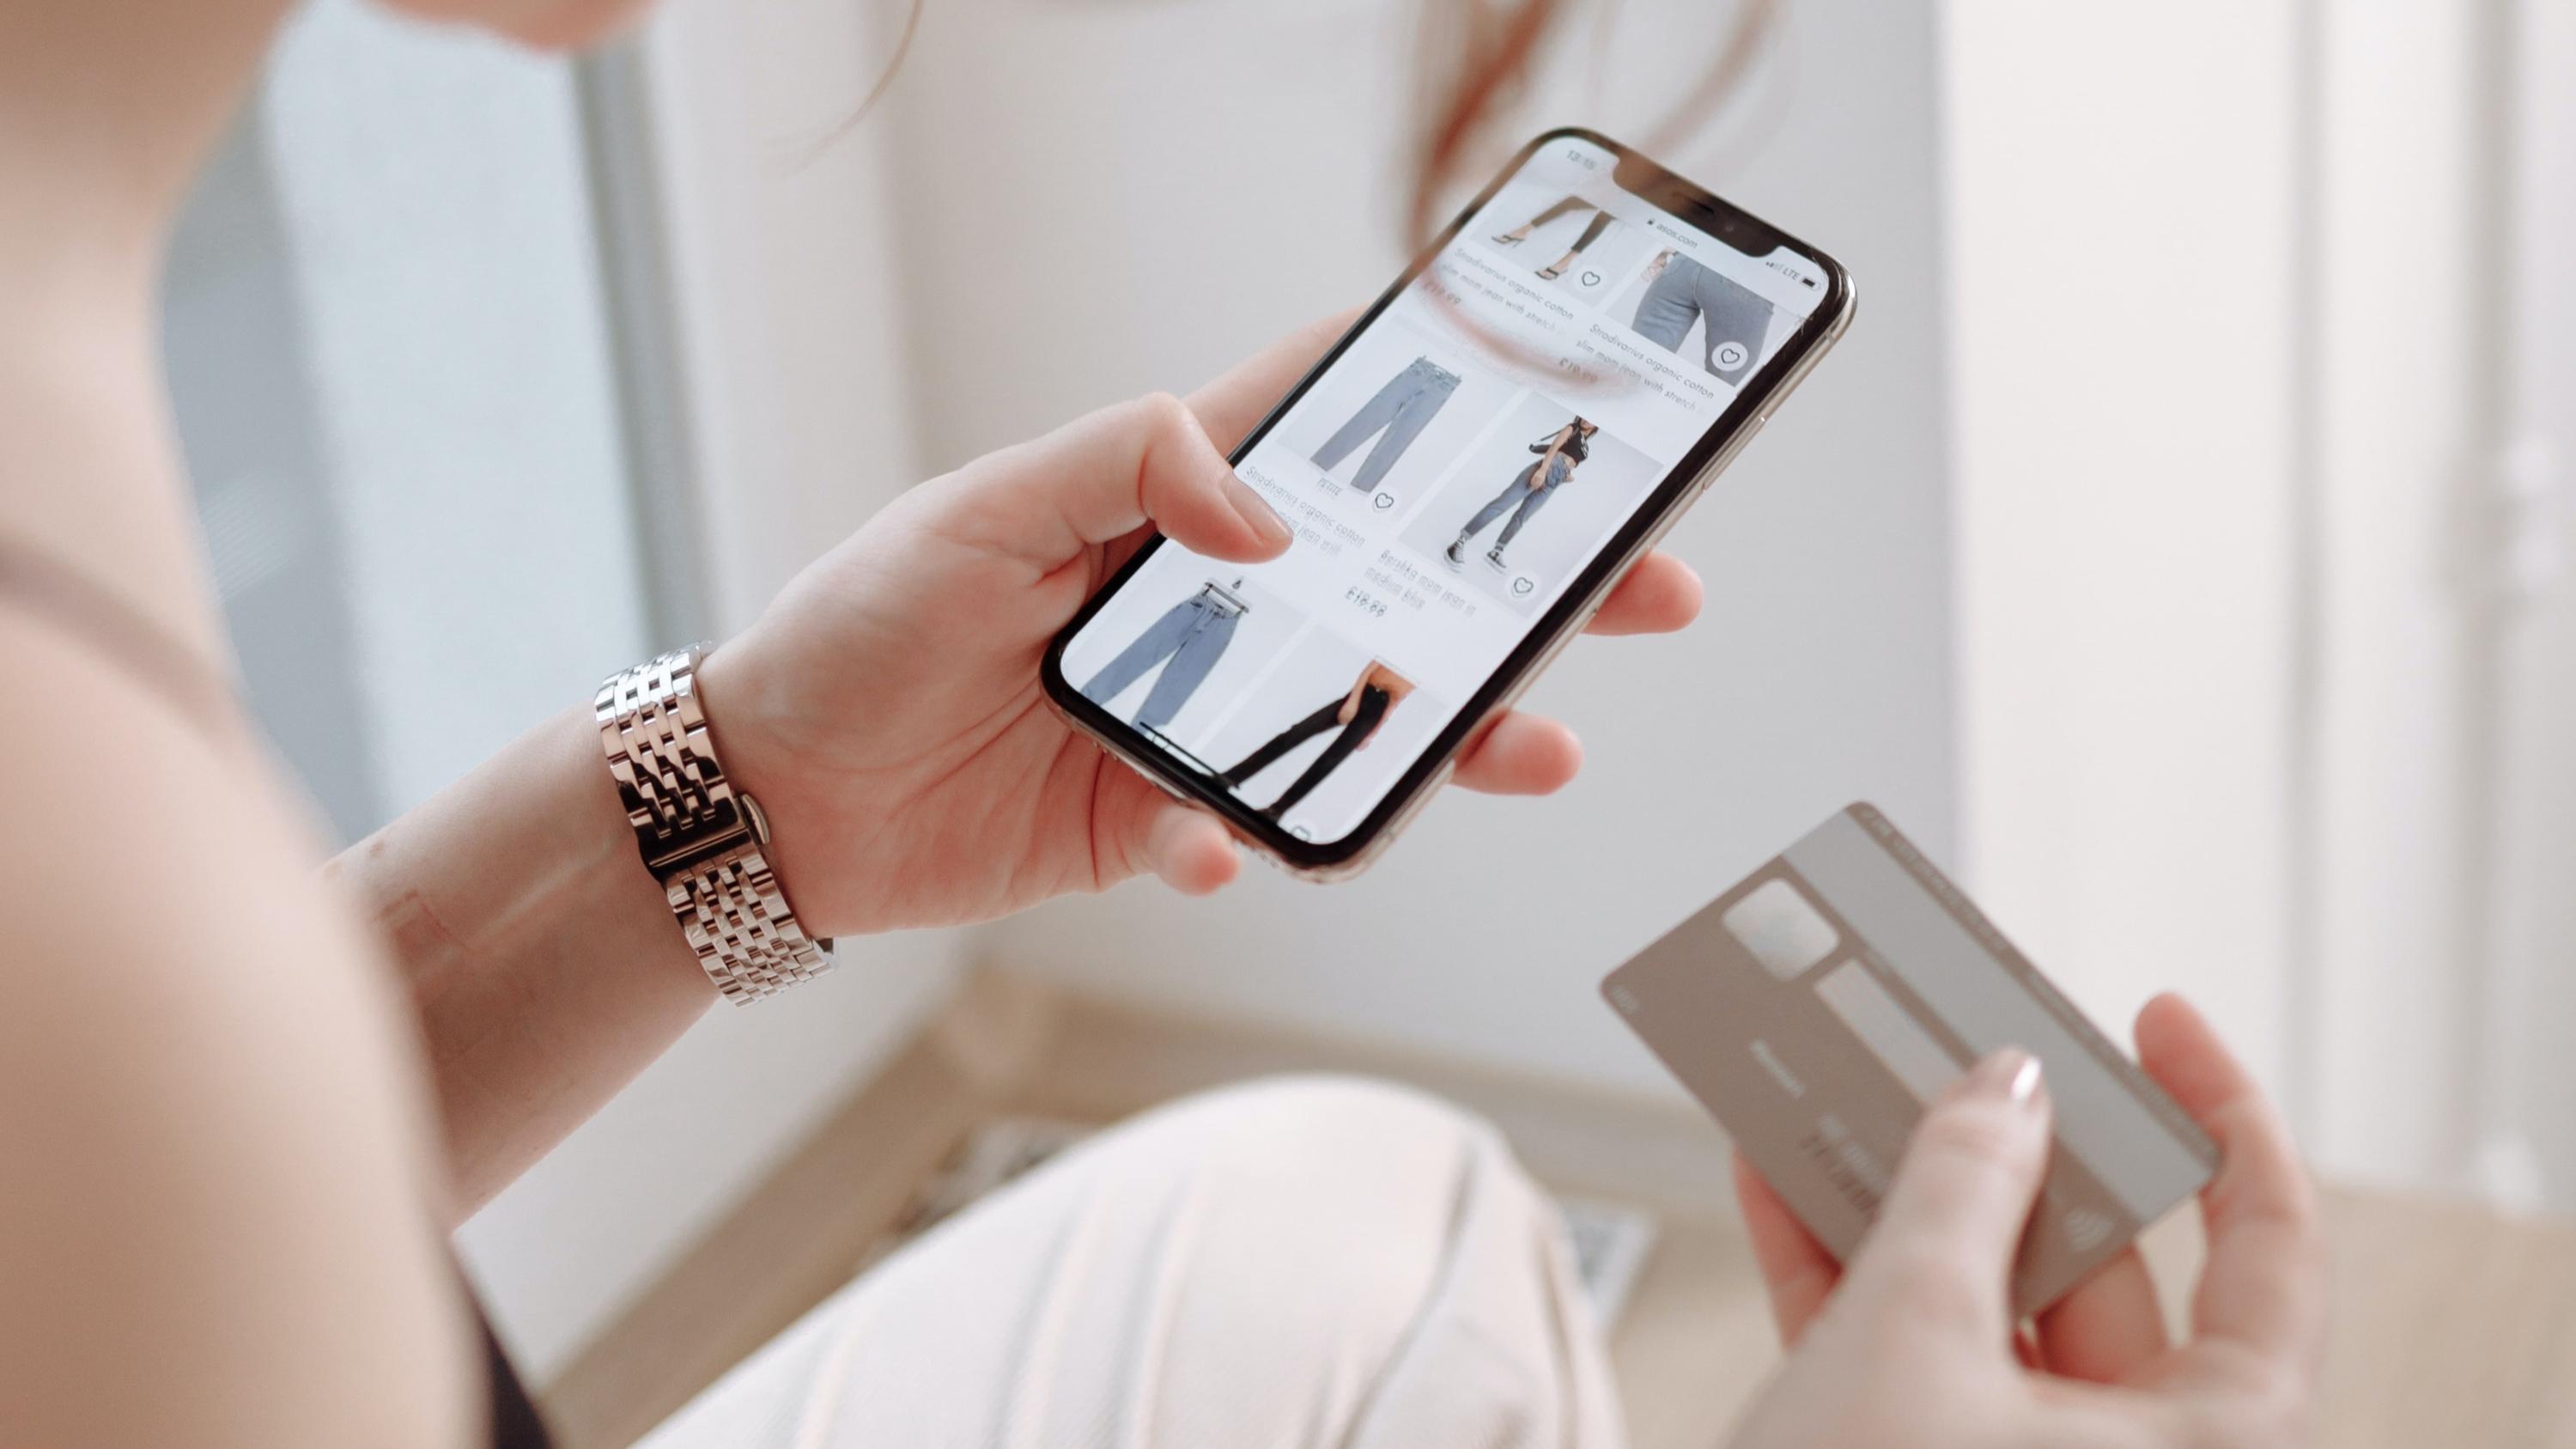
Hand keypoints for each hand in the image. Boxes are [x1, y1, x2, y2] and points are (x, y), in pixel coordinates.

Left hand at [697, 313, 1704, 933]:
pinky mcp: (1157, 823)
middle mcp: (1204, 609)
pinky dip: (1241, 850)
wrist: (776, 800)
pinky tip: (1214, 851)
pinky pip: (1240, 839)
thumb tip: (1268, 524)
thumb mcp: (983, 511)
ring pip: (1357, 726)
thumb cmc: (863, 624)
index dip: (1439, 404)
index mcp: (1166, 504)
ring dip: (1449, 738)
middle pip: (1394, 588)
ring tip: (1533, 747)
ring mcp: (1193, 721)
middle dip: (1523, 590)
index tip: (1558, 388)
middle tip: (1645, 587)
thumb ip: (1130, 471)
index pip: (1325, 431)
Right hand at [1727, 994, 2325, 1448]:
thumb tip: (2005, 1087)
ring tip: (1844, 1085)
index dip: (2222, 1120)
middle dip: (2011, 1148)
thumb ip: (1959, 1186)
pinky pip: (1906, 1359)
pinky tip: (1780, 1179)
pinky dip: (1843, 1274)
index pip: (2268, 1254)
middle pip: (2102, 1268)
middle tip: (1955, 1046)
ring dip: (1904, 1197)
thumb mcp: (1912, 1332)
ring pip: (1986, 1308)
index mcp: (2209, 1446)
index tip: (2157, 1023)